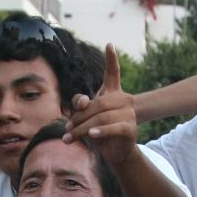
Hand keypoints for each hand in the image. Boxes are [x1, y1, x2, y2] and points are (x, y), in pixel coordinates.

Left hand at [64, 45, 137, 165]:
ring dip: (82, 129)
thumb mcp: (87, 117)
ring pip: (101, 118)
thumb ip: (81, 106)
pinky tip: (92, 134)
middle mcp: (124, 100)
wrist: (116, 152)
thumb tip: (83, 101)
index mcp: (113, 93)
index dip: (112, 59)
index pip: (113, 73)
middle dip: (79, 118)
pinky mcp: (130, 128)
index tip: (109, 44)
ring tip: (70, 137)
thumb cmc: (100, 130)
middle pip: (97, 104)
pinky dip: (101, 131)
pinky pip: (113, 128)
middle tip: (66, 128)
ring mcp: (129, 114)